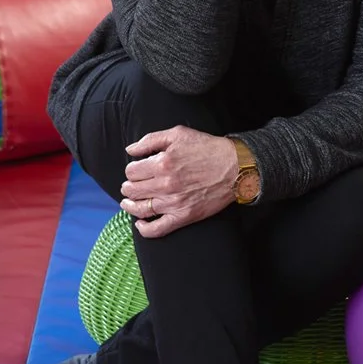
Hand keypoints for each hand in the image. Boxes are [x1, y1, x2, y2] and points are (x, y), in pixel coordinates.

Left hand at [120, 125, 238, 237]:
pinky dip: (144, 229)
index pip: (132, 171)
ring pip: (140, 209)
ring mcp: (174, 203)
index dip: (131, 170)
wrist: (234, 167)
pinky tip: (140, 223)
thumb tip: (130, 150)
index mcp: (162, 163)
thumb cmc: (207, 148)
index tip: (136, 169)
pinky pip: (157, 229)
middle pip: (133, 190)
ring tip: (129, 202)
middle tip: (131, 185)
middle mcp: (165, 184)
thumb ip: (151, 140)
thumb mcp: (178, 134)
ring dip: (130, 206)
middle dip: (128, 186)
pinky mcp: (183, 216)